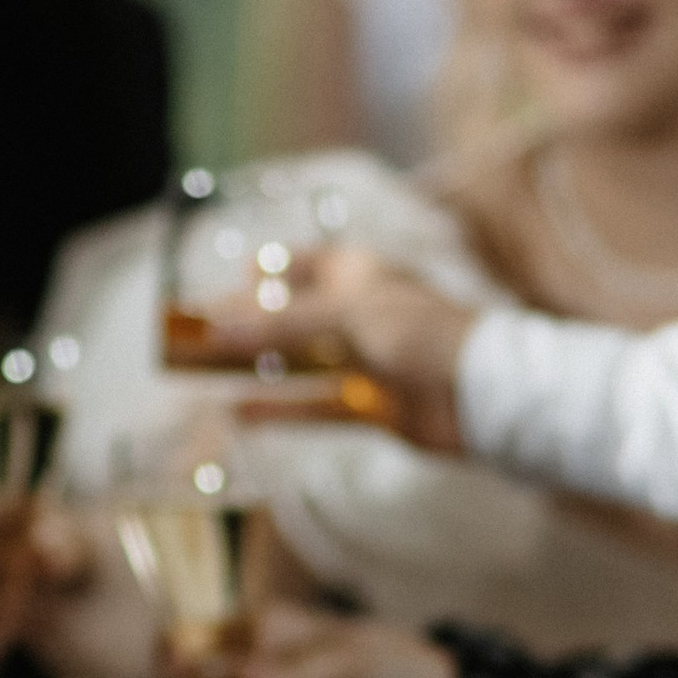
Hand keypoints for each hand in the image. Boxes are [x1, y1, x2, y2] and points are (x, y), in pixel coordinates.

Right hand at [225, 244, 477, 452]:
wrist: (483, 392)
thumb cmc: (423, 332)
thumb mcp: (347, 313)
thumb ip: (281, 321)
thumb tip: (218, 327)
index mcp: (358, 273)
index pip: (300, 264)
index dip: (261, 276)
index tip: (218, 293)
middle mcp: (358, 313)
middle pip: (290, 317)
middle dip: (246, 327)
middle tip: (194, 340)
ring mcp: (363, 361)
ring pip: (298, 363)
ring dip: (255, 368)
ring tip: (205, 375)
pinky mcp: (369, 405)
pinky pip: (314, 406)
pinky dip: (279, 410)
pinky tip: (240, 412)